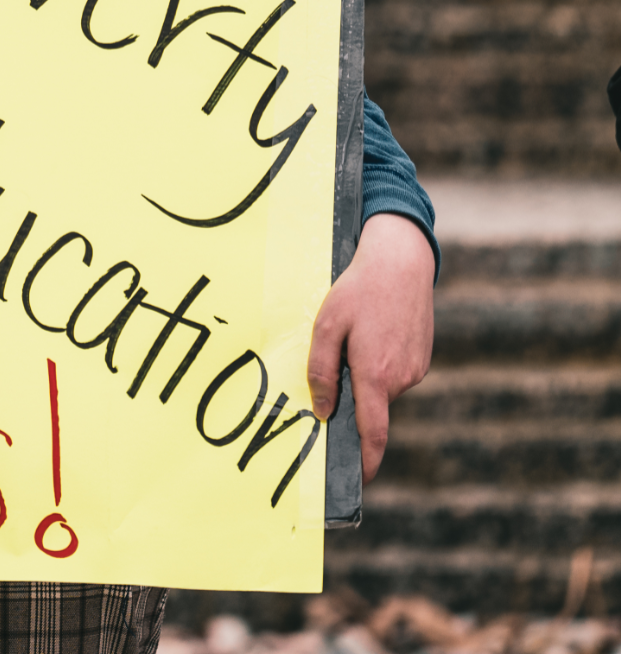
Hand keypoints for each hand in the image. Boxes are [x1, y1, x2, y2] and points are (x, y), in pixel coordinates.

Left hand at [307, 212, 435, 481]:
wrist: (402, 262)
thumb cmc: (358, 291)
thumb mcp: (327, 326)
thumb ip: (322, 371)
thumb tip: (322, 411)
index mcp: (375, 374)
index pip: (373, 431)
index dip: (367, 460)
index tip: (360, 480)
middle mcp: (401, 378)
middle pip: (370, 406)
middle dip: (352, 397)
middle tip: (337, 361)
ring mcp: (415, 369)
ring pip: (380, 387)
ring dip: (364, 374)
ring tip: (356, 335)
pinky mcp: (422, 359)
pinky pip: (392, 372)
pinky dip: (378, 362)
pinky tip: (372, 332)